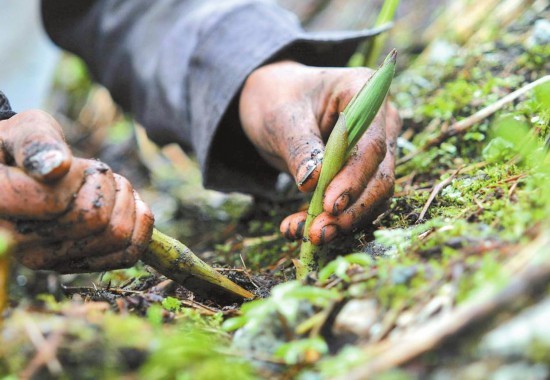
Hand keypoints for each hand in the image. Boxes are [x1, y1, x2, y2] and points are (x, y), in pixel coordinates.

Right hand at [0, 110, 153, 272]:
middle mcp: (16, 243)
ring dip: (125, 202)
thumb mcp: (24, 129)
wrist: (15, 173)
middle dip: (106, 184)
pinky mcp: (72, 265)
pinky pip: (127, 254)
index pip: (56, 203)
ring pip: (116, 237)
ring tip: (107, 186)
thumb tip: (55, 167)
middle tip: (94, 170)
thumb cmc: (20, 147)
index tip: (69, 163)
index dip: (77, 177)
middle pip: (94, 220)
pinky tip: (128, 205)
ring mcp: (45, 259)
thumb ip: (36, 142)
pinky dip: (140, 226)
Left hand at [240, 61, 400, 244]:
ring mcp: (374, 149)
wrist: (272, 101)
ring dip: (343, 221)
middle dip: (352, 208)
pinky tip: (298, 228)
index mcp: (364, 92)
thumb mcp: (281, 118)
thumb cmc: (277, 98)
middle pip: (380, 174)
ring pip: (372, 195)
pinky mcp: (361, 173)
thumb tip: (313, 183)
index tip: (329, 204)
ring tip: (308, 235)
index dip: (354, 179)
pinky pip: (355, 203)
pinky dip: (331, 220)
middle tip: (318, 232)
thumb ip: (300, 149)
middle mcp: (380, 121)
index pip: (371, 144)